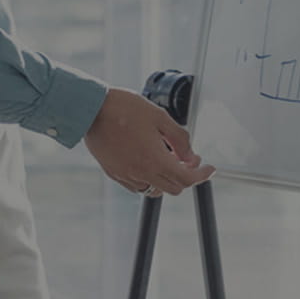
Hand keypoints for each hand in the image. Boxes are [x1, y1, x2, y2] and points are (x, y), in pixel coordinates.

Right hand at [82, 87, 210, 196]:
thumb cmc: (123, 108)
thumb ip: (180, 139)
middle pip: (174, 188)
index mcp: (155, 160)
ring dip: (166, 179)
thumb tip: (190, 155)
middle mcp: (140, 172)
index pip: (187, 179)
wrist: (90, 109)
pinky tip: (147, 161)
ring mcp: (125, 175)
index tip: (208, 169)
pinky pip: (137, 185)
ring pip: (155, 190)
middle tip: (188, 160)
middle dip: (186, 176)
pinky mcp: (113, 172)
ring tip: (166, 159)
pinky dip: (148, 178)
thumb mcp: (160, 117)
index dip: (202, 175)